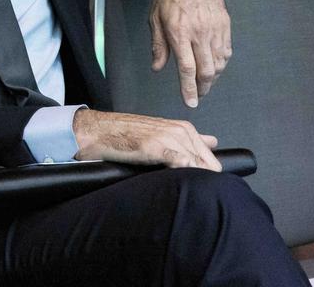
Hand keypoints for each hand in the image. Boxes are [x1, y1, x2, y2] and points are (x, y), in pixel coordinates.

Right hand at [73, 109, 220, 170]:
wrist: (101, 131)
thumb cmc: (127, 134)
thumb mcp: (163, 132)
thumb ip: (189, 138)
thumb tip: (212, 142)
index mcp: (184, 128)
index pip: (211, 157)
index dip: (206, 173)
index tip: (198, 182)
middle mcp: (180, 131)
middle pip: (208, 164)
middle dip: (202, 177)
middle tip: (185, 185)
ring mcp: (169, 138)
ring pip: (196, 165)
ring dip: (191, 178)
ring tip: (176, 184)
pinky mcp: (156, 146)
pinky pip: (181, 162)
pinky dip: (182, 170)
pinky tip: (175, 176)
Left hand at [150, 0, 230, 106]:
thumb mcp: (154, 18)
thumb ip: (158, 45)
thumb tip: (158, 67)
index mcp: (180, 32)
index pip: (187, 68)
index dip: (189, 88)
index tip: (191, 101)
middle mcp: (200, 33)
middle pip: (207, 70)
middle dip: (204, 87)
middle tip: (199, 94)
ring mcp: (215, 29)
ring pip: (220, 63)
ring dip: (213, 76)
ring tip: (205, 82)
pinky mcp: (225, 25)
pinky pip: (226, 50)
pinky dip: (222, 62)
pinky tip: (215, 65)